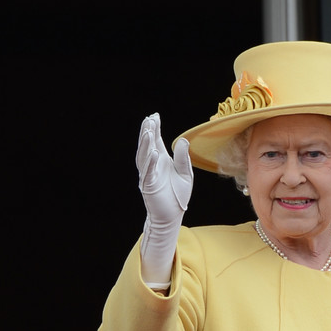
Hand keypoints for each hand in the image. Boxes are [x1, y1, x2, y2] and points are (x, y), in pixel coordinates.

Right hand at [135, 113, 192, 288]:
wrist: (173, 214)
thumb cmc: (178, 194)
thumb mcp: (185, 173)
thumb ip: (183, 158)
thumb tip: (183, 140)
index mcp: (161, 161)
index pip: (156, 142)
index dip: (154, 129)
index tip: (154, 116)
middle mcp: (152, 166)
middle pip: (147, 146)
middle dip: (148, 132)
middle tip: (149, 119)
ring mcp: (148, 175)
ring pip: (144, 157)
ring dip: (146, 144)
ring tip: (149, 131)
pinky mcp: (148, 186)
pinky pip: (148, 173)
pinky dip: (150, 162)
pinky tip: (153, 153)